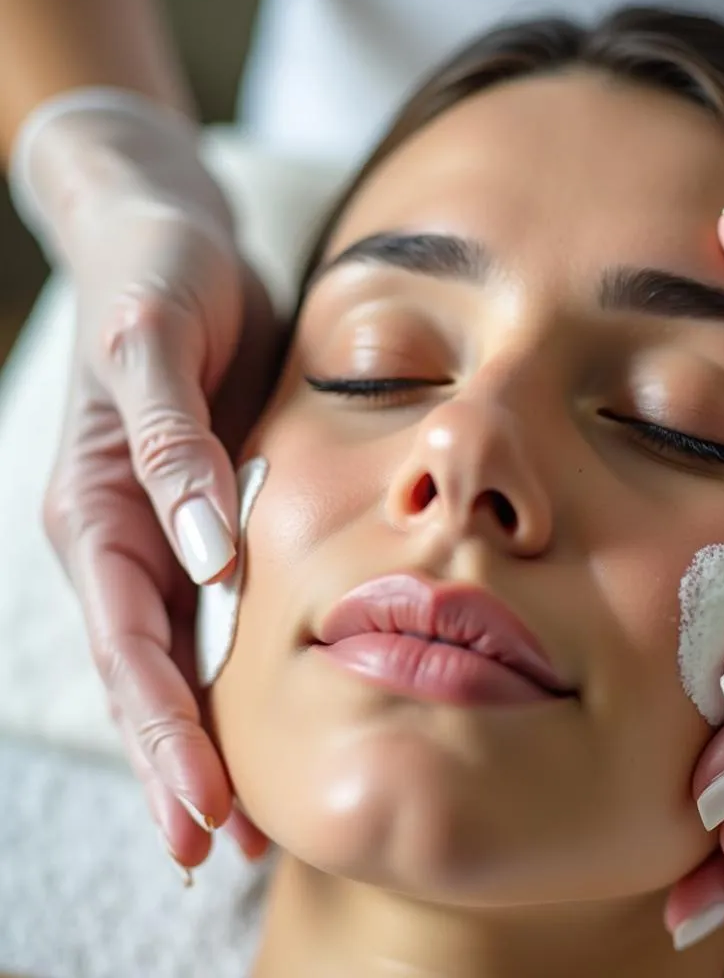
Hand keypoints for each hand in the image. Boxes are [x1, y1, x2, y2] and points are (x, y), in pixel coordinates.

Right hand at [10, 89, 280, 870]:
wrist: (167, 235)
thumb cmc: (159, 277)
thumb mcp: (159, 343)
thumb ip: (173, 446)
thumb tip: (204, 555)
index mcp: (98, 506)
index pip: (132, 643)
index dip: (167, 730)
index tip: (207, 812)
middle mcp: (122, 534)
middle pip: (147, 672)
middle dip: (179, 764)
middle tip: (224, 852)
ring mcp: (158, 531)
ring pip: (175, 657)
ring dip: (203, 738)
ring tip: (243, 820)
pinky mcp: (199, 514)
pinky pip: (209, 612)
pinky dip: (228, 673)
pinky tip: (261, 716)